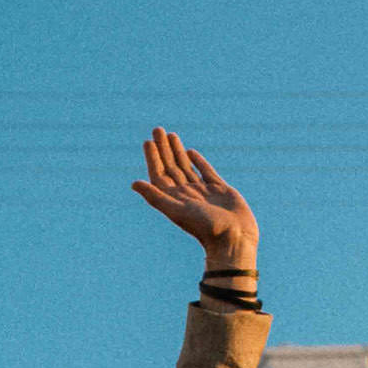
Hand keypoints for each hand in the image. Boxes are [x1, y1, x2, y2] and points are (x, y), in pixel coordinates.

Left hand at [133, 130, 258, 270]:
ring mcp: (203, 192)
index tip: (148, 142)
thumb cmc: (205, 228)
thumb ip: (156, 197)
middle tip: (156, 130)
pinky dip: (198, 161)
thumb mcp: (177, 211)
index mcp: (175, 199)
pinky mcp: (220, 190)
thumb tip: (134, 183)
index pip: (159, 175)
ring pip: (186, 167)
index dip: (153, 158)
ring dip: (177, 152)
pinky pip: (206, 172)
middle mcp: (187, 194)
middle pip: (170, 167)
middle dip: (163, 149)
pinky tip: (190, 152)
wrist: (234, 238)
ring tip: (170, 135)